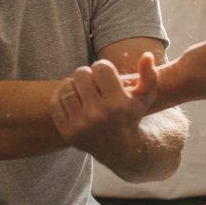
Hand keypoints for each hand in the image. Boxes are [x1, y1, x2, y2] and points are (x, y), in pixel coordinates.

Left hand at [50, 52, 158, 166]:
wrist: (118, 149)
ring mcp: (81, 125)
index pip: (100, 67)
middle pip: (81, 74)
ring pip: (67, 86)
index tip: (106, 75)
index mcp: (117, 104)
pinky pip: (56, 102)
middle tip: (93, 82)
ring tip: (83, 90)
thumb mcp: (144, 98)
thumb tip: (146, 55)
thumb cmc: (130, 116)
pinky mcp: (68, 133)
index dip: (103, 67)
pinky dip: (62, 96)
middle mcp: (98, 115)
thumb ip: (149, 75)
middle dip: (88, 74)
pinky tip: (73, 97)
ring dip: (74, 85)